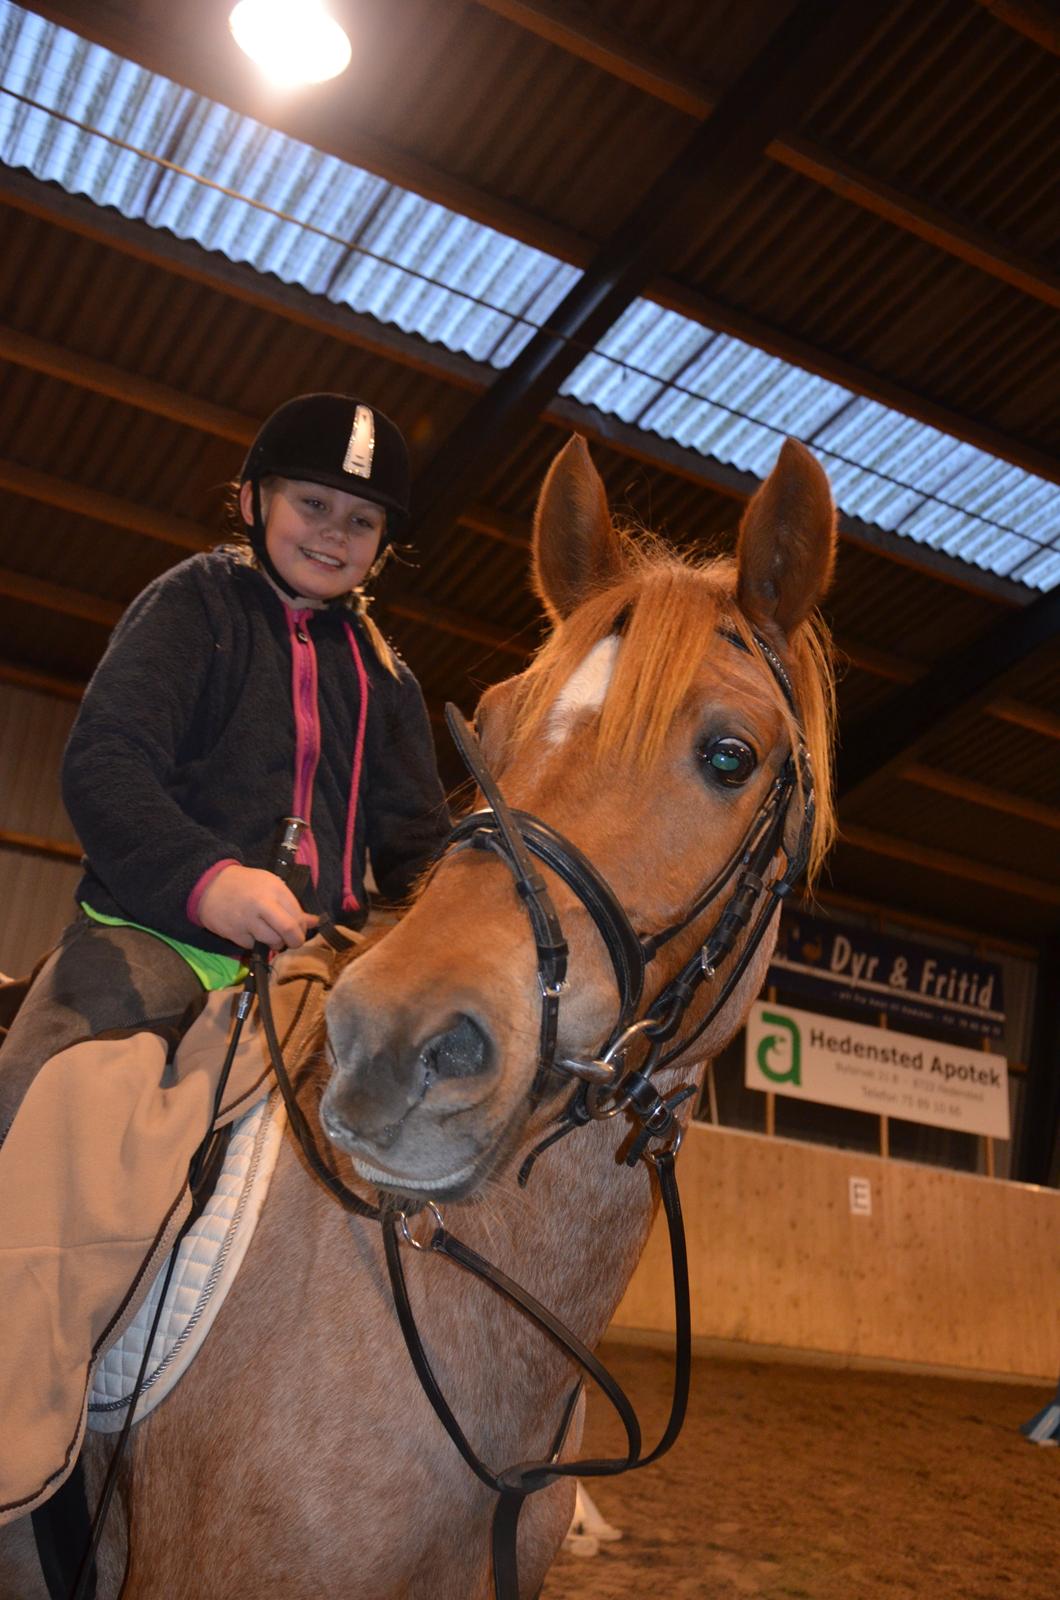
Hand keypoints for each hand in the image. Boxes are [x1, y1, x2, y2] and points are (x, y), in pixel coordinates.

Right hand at [197, 864, 316, 950]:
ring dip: (275, 944)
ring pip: (272, 942)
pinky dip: (255, 943)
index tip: (298, 930)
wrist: (210, 884)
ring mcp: (247, 920)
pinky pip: (253, 946)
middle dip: (295, 942)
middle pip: (288, 931)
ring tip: (268, 934)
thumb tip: (314, 922)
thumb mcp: (271, 886)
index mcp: (275, 889)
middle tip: (291, 942)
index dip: (302, 928)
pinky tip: (249, 932)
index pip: (298, 916)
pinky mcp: (234, 933)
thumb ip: (292, 905)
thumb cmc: (245, 884)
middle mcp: (262, 904)